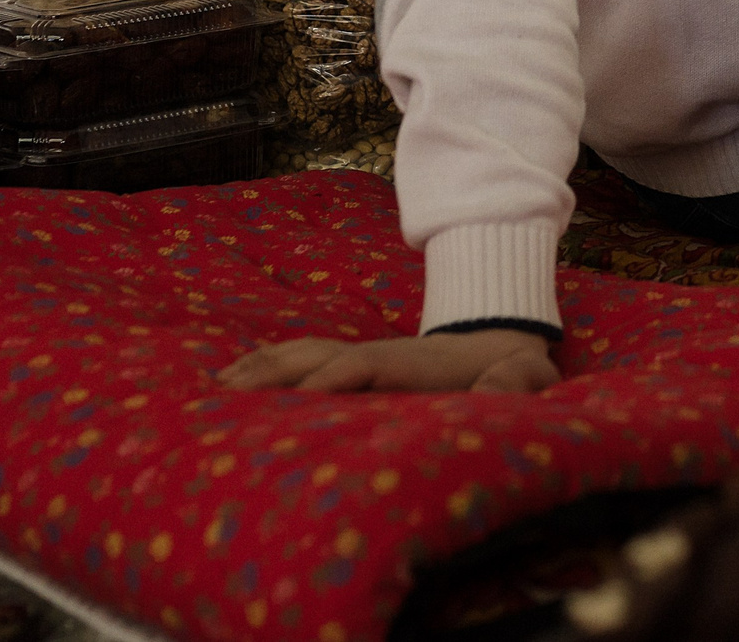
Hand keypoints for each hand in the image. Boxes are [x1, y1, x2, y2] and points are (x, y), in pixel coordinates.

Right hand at [215, 328, 558, 394]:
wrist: (501, 337)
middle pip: (314, 358)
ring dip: (257, 369)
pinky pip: (299, 360)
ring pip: (300, 356)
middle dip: (271, 375)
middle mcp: (374, 356)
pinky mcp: (351, 364)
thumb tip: (499, 388)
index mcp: (410, 364)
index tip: (297, 400)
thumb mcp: (526, 375)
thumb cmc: (511, 369)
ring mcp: (360, 357)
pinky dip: (262, 366)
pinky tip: (231, 381)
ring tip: (212, 390)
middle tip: (224, 399)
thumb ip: (517, 380)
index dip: (330, 380)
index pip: (361, 367)